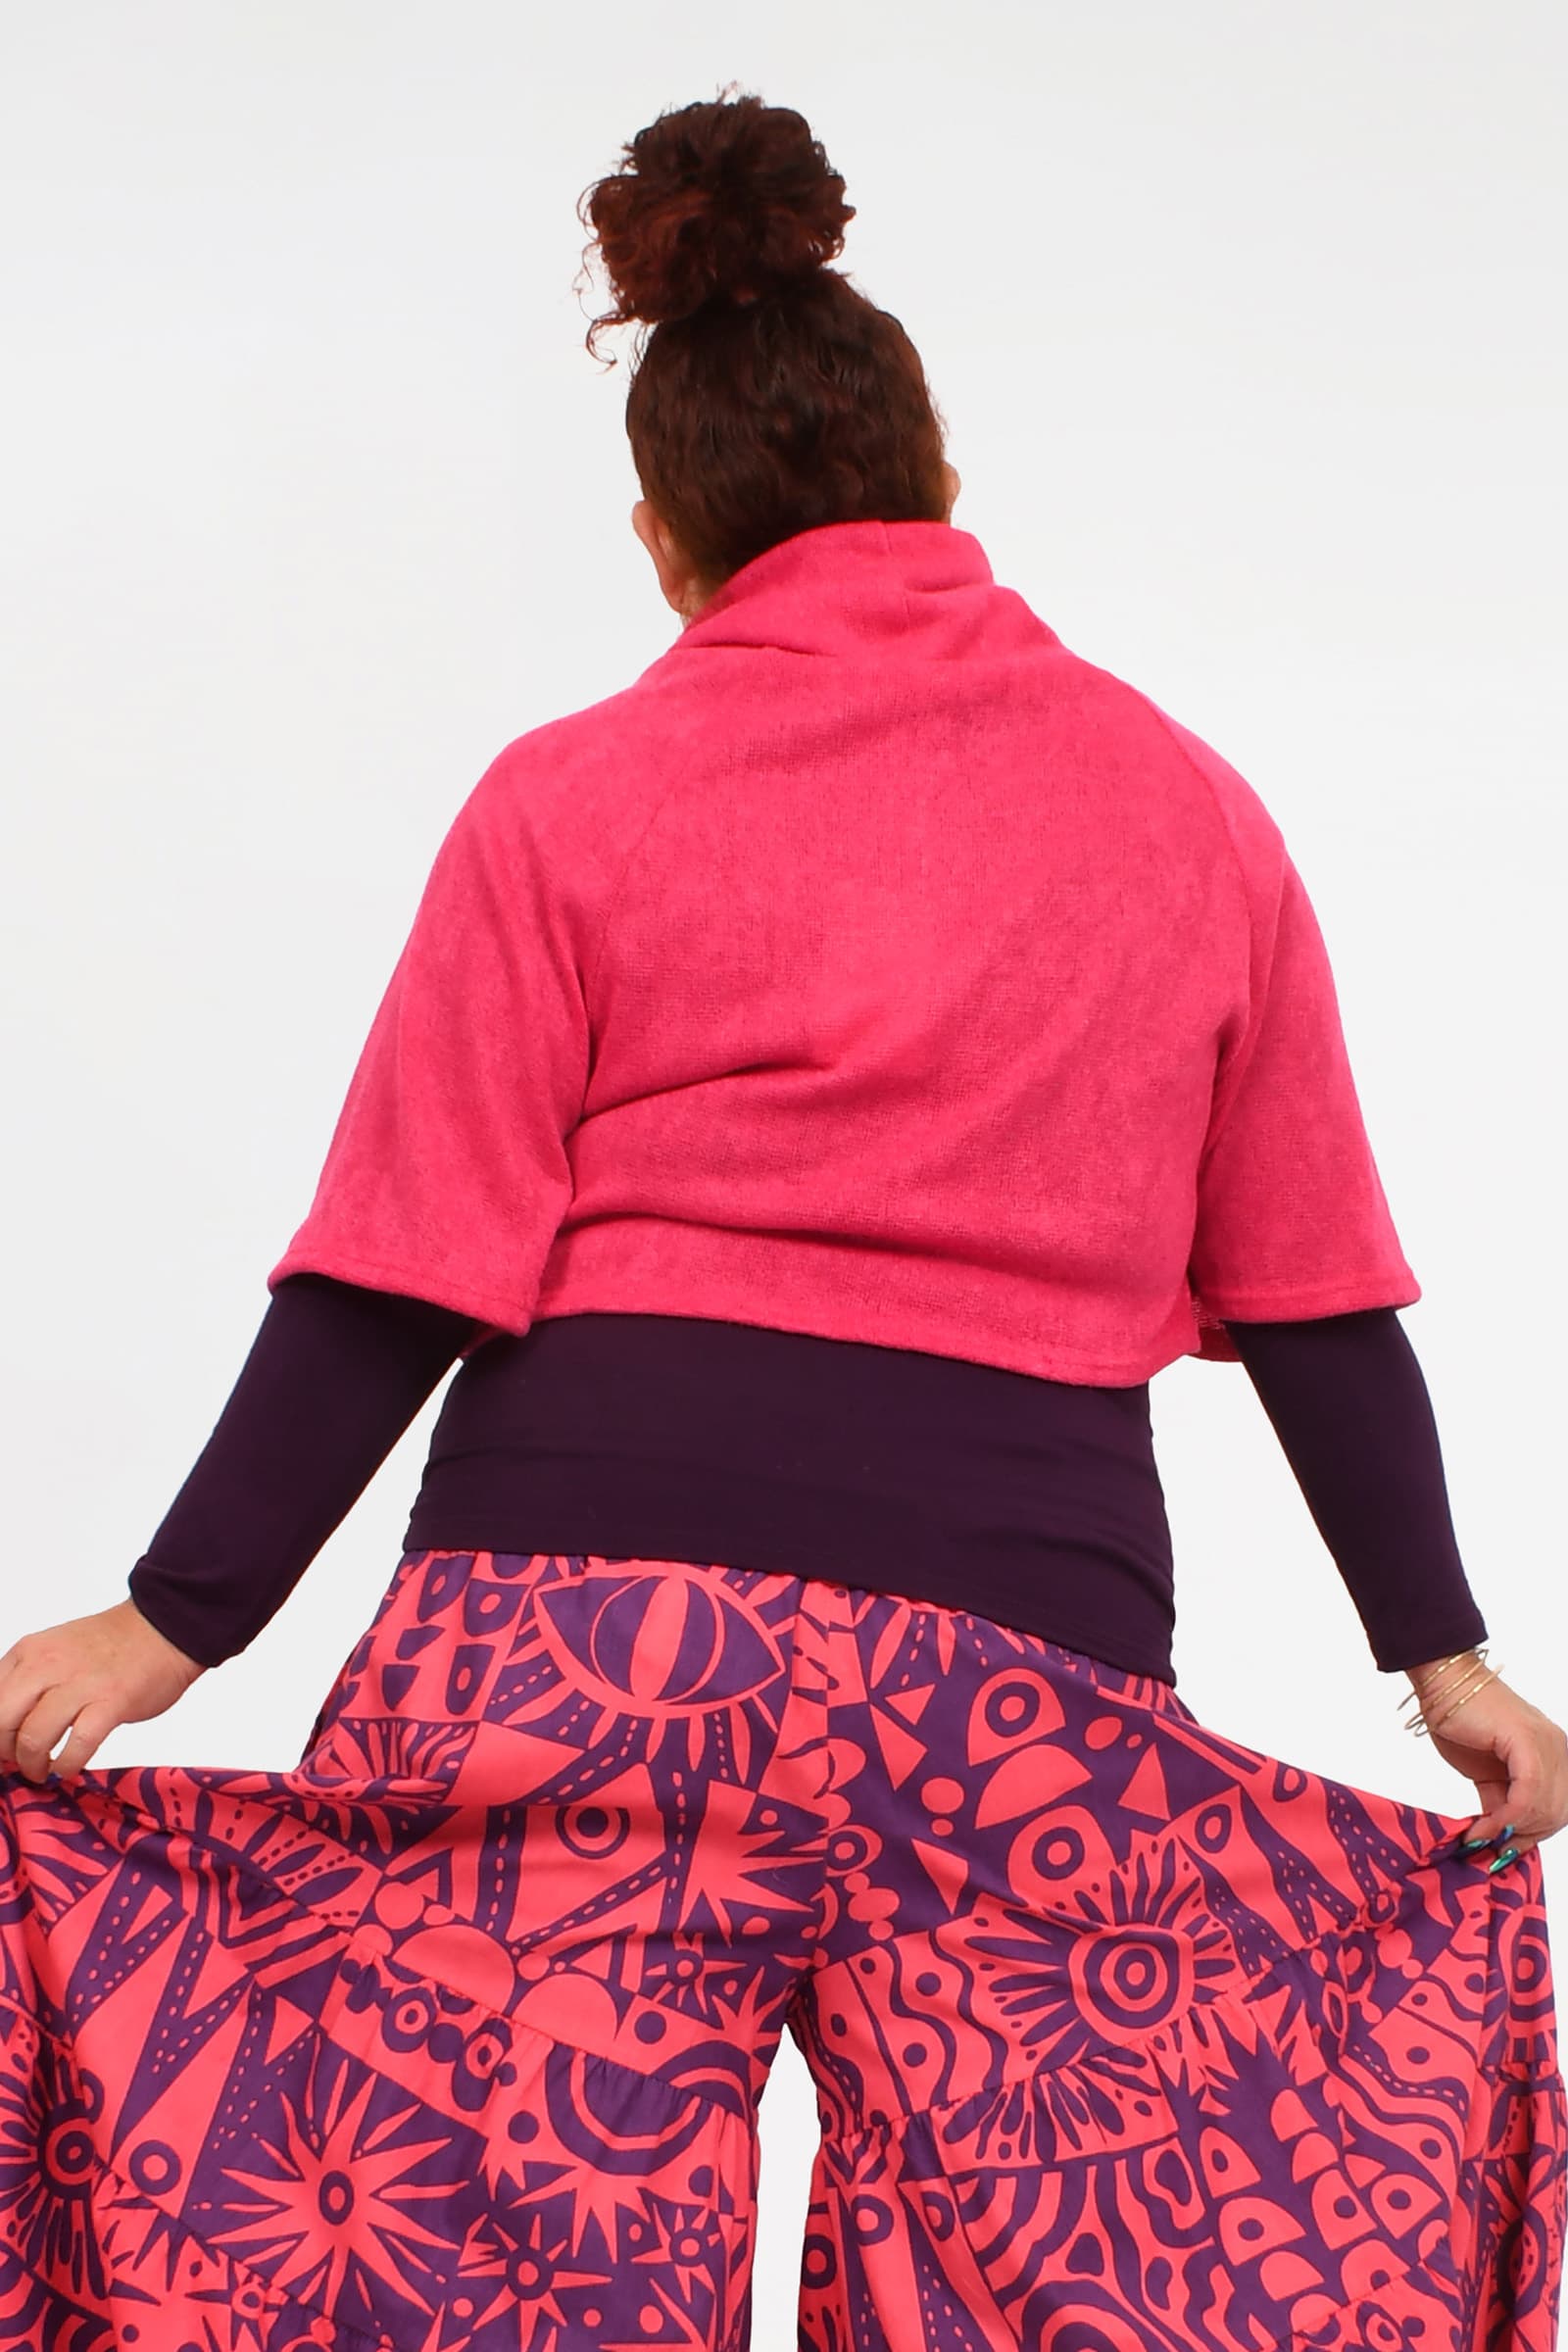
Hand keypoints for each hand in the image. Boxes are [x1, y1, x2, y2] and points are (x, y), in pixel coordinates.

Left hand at [0, 1599, 205, 1783]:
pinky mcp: (111, 1703)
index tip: (4, 1746)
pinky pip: (77, 1746)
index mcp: (30, 1652)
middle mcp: (48, 1666)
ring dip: (32, 1765)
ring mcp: (80, 1685)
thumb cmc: (111, 1645)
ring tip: (43, 1770)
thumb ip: (27, 1680)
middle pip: (1, 1722)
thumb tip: (6, 1725)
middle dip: (5, 1751)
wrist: (163, 1628)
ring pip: (33, 1739)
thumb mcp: (53, 1650)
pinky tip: (68, 1766)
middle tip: (18, 1761)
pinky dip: (66, 1765)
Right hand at [1408, 1660, 1567, 1861]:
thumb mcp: (1487, 1774)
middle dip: (1523, 1838)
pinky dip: (1504, 1818)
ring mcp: (1547, 1745)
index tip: (1504, 1854)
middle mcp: (1559, 1750)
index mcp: (1554, 1755)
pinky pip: (1527, 1796)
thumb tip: (1503, 1838)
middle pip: (1557, 1814)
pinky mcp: (1528, 1743)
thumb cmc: (1460, 1720)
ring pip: (1544, 1809)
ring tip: (1479, 1837)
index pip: (1559, 1810)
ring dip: (1510, 1832)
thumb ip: (1501, 1802)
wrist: (1442, 1684)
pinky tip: (1481, 1827)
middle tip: (1490, 1848)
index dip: (1533, 1837)